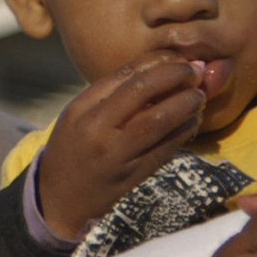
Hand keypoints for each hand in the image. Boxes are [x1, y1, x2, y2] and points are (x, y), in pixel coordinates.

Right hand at [36, 52, 204, 240]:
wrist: (58, 198)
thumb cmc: (71, 150)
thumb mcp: (78, 116)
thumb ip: (109, 96)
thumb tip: (157, 71)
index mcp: (82, 107)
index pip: (124, 73)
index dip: (157, 61)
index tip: (176, 57)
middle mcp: (97, 128)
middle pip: (142, 90)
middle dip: (175, 76)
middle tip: (195, 71)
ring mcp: (116, 154)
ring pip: (159, 121)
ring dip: (185, 104)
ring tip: (199, 95)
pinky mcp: (132, 176)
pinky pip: (165, 149)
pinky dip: (183, 131)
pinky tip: (192, 121)